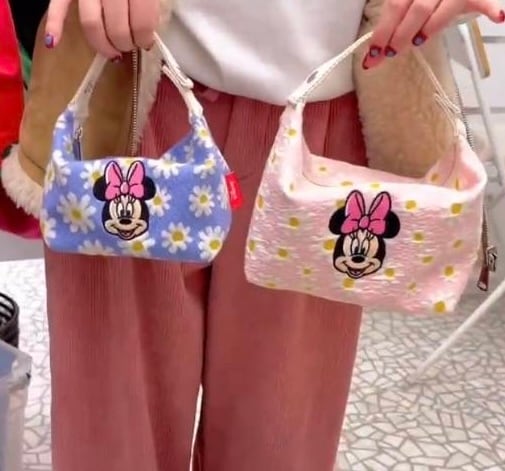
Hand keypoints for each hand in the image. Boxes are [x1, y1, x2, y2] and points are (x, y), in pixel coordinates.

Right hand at [44, 0, 159, 58]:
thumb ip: (152, 0)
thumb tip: (150, 29)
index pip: (142, 22)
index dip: (145, 38)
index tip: (146, 42)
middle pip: (116, 28)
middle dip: (124, 44)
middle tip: (129, 46)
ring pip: (90, 24)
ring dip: (102, 44)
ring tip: (112, 51)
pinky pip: (58, 4)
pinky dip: (55, 23)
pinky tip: (53, 42)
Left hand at [363, 0, 503, 68]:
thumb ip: (397, 9)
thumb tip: (379, 43)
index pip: (393, 6)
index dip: (382, 32)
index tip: (372, 55)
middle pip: (416, 10)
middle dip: (400, 36)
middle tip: (390, 53)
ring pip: (443, 8)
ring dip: (430, 28)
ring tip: (417, 42)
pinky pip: (482, 0)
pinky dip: (490, 8)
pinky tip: (497, 17)